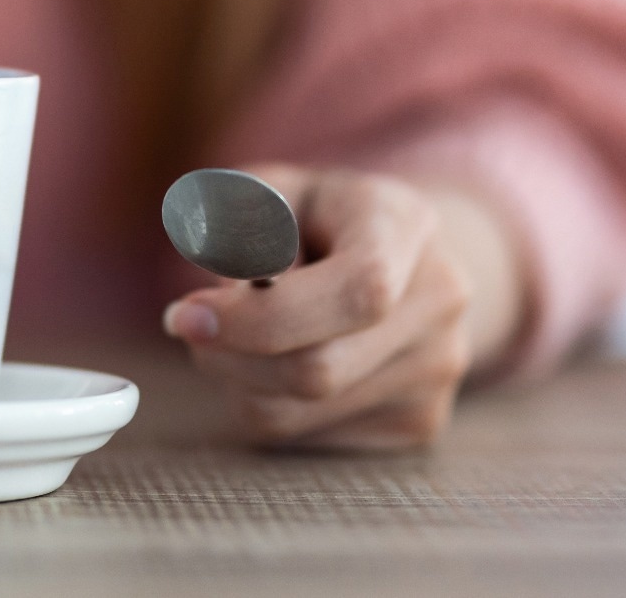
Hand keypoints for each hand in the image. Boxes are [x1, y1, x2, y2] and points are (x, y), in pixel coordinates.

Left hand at [162, 165, 523, 450]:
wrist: (402, 256)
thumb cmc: (318, 217)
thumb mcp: (267, 190)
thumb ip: (231, 219)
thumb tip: (214, 269)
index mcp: (406, 224)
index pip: (358, 290)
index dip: (263, 316)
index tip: (187, 315)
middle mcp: (439, 300)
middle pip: (320, 369)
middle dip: (229, 355)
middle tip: (186, 324)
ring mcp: (437, 369)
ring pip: (298, 413)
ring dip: (235, 379)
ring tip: (235, 334)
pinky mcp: (419, 422)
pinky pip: (306, 437)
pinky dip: (264, 401)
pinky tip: (277, 359)